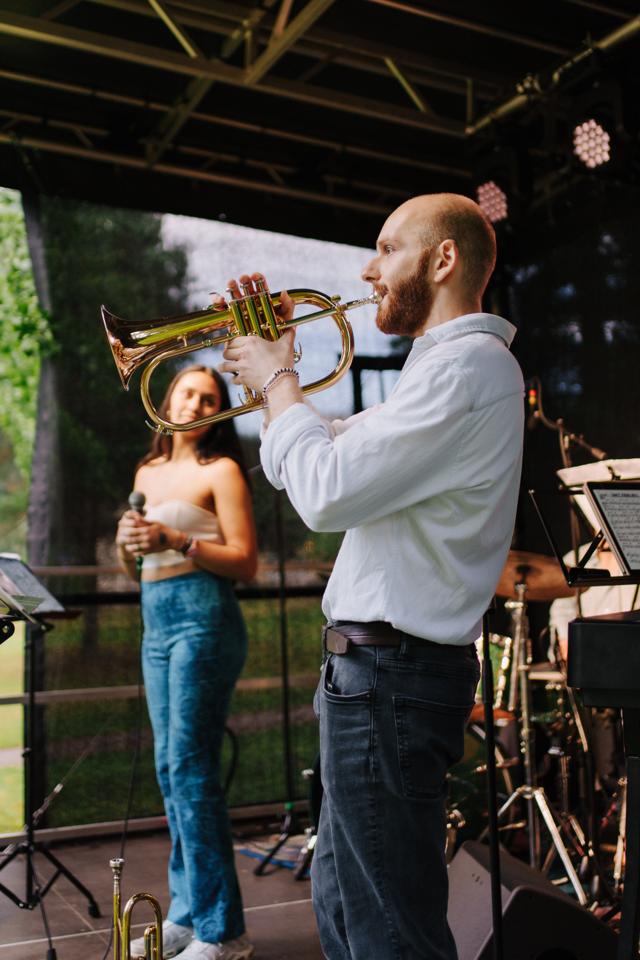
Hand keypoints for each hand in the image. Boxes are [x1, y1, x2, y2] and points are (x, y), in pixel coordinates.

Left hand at [116, 511, 172, 556]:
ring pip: (133, 547)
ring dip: (128, 546)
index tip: (123, 528)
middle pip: (131, 539)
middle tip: (121, 537)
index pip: (133, 529)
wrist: (171, 540)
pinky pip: (137, 553)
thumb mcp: (154, 523)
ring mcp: (148, 546)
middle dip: (126, 538)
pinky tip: (132, 549)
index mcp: (147, 530)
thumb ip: (144, 521)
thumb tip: (135, 517)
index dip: (127, 529)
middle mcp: (147, 538)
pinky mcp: (149, 552)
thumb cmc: (162, 529)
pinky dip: (133, 552)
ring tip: (126, 544)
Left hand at [216, 273, 295, 392]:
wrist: (281, 382)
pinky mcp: (243, 378)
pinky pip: (233, 378)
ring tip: (224, 367)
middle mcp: (244, 352)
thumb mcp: (287, 345)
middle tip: (229, 356)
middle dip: (227, 354)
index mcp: (252, 341)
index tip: (233, 345)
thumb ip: (288, 333)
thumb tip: (293, 325)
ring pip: (224, 365)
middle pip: (227, 352)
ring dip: (224, 366)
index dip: (232, 343)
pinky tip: (237, 379)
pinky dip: (234, 379)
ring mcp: (242, 366)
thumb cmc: (284, 362)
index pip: (234, 340)